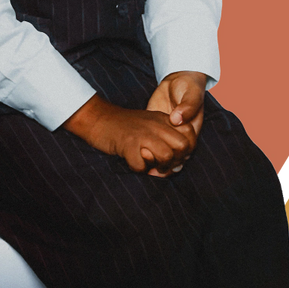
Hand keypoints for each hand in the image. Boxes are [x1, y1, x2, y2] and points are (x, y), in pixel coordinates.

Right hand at [63, 94, 195, 175]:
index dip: (187, 150)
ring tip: (148, 165)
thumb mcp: (149, 125)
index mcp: (163, 119)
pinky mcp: (128, 143)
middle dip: (176, 161)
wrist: (98, 118)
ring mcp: (142, 133)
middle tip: (163, 165)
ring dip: (159, 167)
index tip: (176, 156)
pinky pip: (142, 165)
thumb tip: (179, 166)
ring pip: (166, 156)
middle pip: (183, 146)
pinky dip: (138, 169)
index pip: (190, 134)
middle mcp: (156, 124)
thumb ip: (165, 140)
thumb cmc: (125, 128)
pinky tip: (132, 162)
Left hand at [146, 71, 206, 159]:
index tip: (167, 161)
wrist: (177, 80)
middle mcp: (180, 135)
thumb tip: (177, 120)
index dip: (176, 159)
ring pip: (163, 155)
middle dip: (165, 165)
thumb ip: (187, 106)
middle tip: (153, 169)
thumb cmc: (189, 87)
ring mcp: (167, 133)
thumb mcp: (192, 94)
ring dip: (156, 162)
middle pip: (174, 158)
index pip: (185, 152)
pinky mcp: (156, 128)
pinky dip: (148, 151)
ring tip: (146, 165)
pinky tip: (140, 155)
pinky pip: (153, 144)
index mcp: (191, 132)